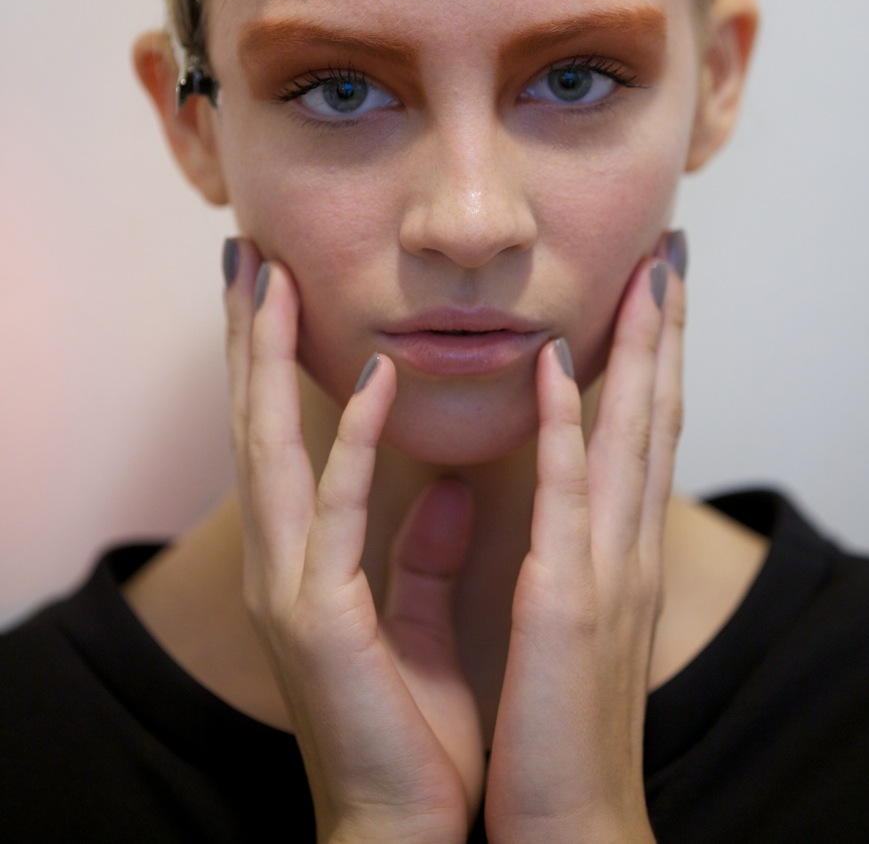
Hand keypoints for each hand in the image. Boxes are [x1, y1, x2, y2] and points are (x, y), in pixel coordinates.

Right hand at [224, 240, 484, 843]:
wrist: (403, 833)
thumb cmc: (410, 732)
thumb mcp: (418, 621)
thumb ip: (424, 552)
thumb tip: (453, 487)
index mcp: (305, 559)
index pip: (279, 434)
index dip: (267, 358)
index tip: (272, 283)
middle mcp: (283, 560)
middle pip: (251, 423)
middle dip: (243, 337)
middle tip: (244, 253)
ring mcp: (290, 587)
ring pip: (268, 448)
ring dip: (266, 360)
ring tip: (269, 279)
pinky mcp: (319, 619)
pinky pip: (336, 511)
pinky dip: (350, 440)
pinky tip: (369, 377)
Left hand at [484, 251, 684, 843]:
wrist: (570, 830)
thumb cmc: (554, 731)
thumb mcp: (559, 624)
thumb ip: (552, 551)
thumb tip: (534, 498)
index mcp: (617, 554)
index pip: (642, 436)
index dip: (652, 361)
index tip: (651, 294)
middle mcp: (627, 548)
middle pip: (656, 416)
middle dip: (665, 333)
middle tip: (669, 256)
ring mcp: (607, 570)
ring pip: (631, 436)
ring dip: (637, 350)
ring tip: (643, 276)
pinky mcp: (570, 600)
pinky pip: (569, 495)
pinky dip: (566, 425)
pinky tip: (558, 363)